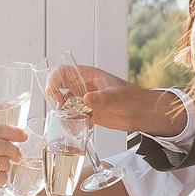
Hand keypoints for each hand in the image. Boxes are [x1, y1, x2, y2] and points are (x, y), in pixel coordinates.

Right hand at [47, 63, 187, 138]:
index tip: (52, 90)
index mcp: (89, 75)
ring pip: (65, 102)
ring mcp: (86, 100)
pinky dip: (72, 121)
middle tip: (59, 103)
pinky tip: (80, 125)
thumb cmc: (133, 98)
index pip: (65, 70)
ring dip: (63, 109)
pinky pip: (74, 115)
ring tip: (68, 117)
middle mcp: (85, 86)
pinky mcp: (88, 113)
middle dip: (56, 94)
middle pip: (61, 85)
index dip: (55, 77)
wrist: (142, 114)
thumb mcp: (117, 96)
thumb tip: (86, 99)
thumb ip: (102, 98)